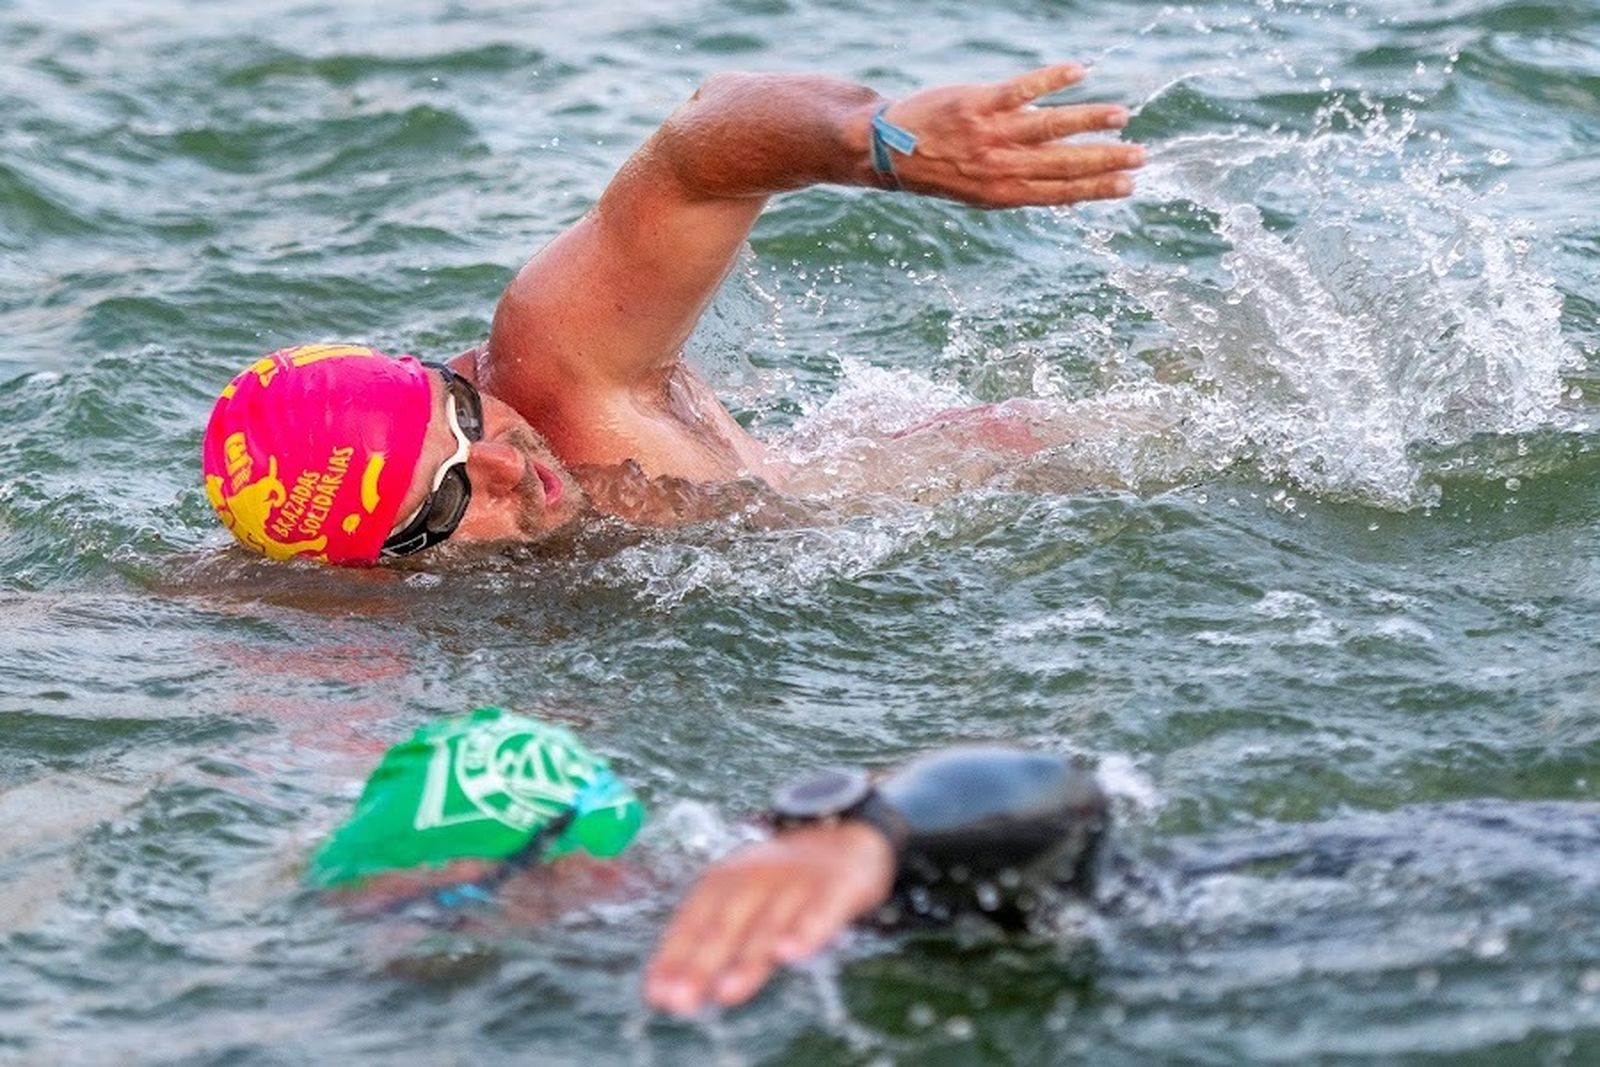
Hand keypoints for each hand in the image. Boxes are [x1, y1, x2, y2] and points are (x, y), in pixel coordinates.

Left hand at [644, 821, 895, 1014]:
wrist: (843, 837)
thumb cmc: (779, 883)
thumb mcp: (740, 895)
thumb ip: (710, 935)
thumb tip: (667, 985)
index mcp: (725, 880)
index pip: (692, 921)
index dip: (673, 957)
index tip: (656, 995)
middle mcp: (756, 878)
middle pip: (726, 925)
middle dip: (701, 964)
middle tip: (681, 1002)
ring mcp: (796, 881)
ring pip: (769, 923)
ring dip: (747, 959)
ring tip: (727, 992)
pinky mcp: (836, 887)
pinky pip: (821, 912)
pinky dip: (806, 932)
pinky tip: (791, 954)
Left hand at [879, 62, 1142, 207]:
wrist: (889, 150)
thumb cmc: (941, 172)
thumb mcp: (979, 193)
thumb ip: (1020, 187)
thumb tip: (1067, 189)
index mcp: (1004, 194)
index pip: (1061, 193)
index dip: (1097, 189)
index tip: (1130, 185)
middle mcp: (1001, 167)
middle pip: (1064, 163)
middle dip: (1106, 160)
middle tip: (1141, 155)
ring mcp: (991, 134)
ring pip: (1050, 127)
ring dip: (1089, 121)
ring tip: (1121, 116)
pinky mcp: (978, 103)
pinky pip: (1022, 90)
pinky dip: (1051, 80)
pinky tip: (1079, 72)